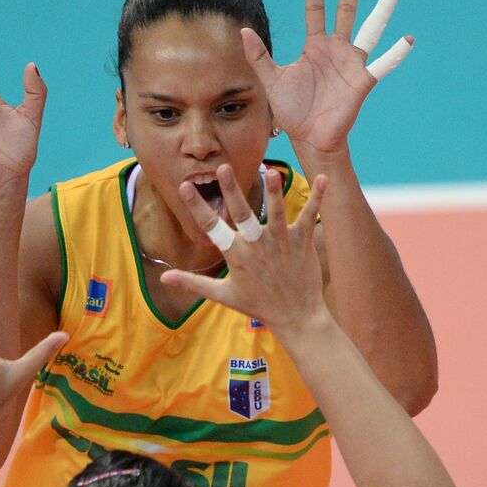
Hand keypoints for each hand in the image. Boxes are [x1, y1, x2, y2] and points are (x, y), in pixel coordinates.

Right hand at [161, 166, 328, 337]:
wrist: (296, 318)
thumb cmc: (258, 305)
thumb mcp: (222, 295)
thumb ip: (193, 283)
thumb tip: (163, 277)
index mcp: (236, 256)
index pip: (212, 227)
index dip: (198, 207)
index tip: (185, 187)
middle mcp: (257, 246)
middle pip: (242, 214)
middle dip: (231, 191)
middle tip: (223, 168)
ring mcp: (281, 243)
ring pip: (277, 212)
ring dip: (274, 192)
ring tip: (270, 172)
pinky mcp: (302, 242)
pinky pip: (310, 216)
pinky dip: (317, 198)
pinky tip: (324, 177)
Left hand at [241, 0, 412, 152]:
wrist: (308, 137)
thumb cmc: (292, 111)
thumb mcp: (272, 80)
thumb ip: (259, 57)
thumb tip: (244, 31)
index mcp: (315, 47)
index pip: (315, 10)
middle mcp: (335, 50)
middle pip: (346, 10)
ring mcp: (351, 63)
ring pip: (370, 30)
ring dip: (382, 10)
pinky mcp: (362, 81)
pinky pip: (382, 64)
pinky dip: (396, 53)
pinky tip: (408, 39)